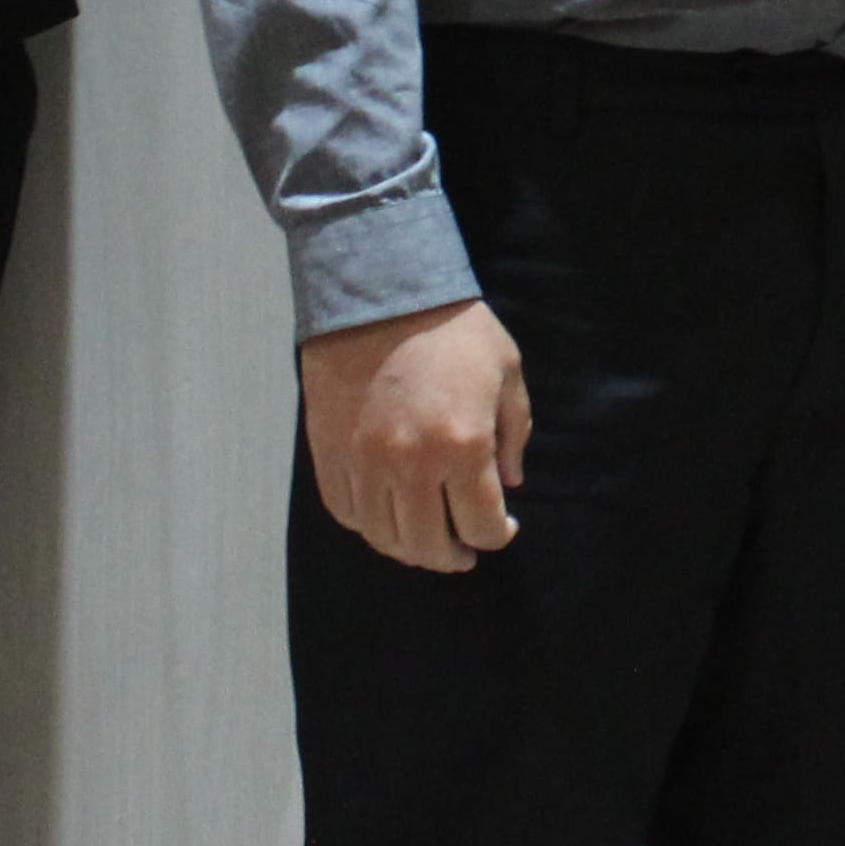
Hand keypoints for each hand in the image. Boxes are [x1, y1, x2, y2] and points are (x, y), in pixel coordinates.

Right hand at [302, 297, 531, 573]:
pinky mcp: (330, 453)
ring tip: (425, 541)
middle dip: (454, 556)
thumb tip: (507, 484)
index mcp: (462, 446)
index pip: (483, 526)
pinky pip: (346, 511)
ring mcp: (364, 462)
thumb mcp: (506, 372)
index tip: (503, 528)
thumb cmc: (452, 328)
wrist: (379, 289)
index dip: (498, 536)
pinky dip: (368, 524)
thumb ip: (514, 434)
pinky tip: (386, 517)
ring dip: (410, 549)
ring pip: (384, 537)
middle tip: (464, 551)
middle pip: (430, 545)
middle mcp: (410, 464)